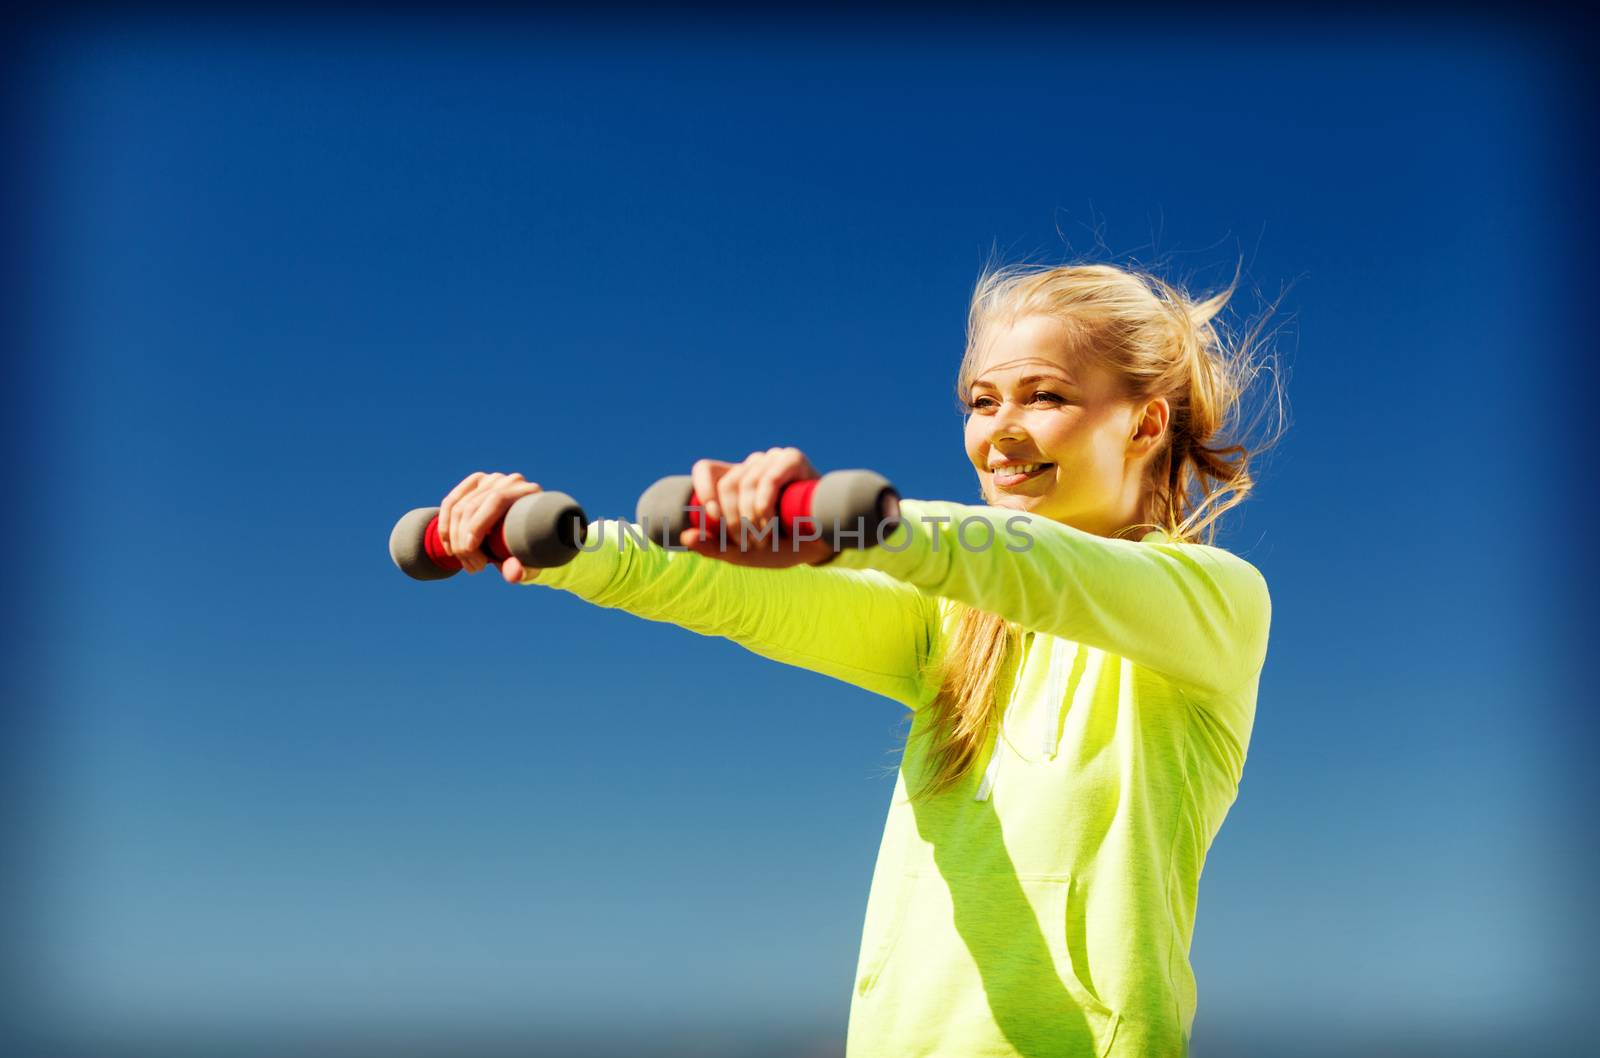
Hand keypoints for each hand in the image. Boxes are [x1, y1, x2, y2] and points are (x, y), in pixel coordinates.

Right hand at [438, 471, 546, 583]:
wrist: (528, 535)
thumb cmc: (530, 549)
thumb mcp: (529, 562)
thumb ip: (522, 569)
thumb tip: (513, 574)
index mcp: (528, 493)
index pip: (497, 500)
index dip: (478, 524)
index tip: (469, 550)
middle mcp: (509, 481)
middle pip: (474, 506)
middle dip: (465, 540)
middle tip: (473, 567)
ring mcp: (490, 480)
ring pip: (458, 508)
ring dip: (455, 540)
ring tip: (467, 564)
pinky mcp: (474, 483)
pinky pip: (450, 503)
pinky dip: (445, 528)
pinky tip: (450, 549)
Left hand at [681, 447, 836, 568]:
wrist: (821, 543)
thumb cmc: (781, 545)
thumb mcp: (743, 552)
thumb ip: (713, 547)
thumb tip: (685, 537)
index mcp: (735, 480)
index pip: (705, 469)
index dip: (703, 490)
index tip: (710, 518)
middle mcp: (752, 465)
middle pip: (726, 483)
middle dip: (732, 519)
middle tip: (747, 543)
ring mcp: (772, 459)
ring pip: (746, 483)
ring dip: (751, 518)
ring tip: (765, 538)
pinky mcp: (792, 459)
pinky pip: (769, 477)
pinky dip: (764, 503)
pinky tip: (769, 520)